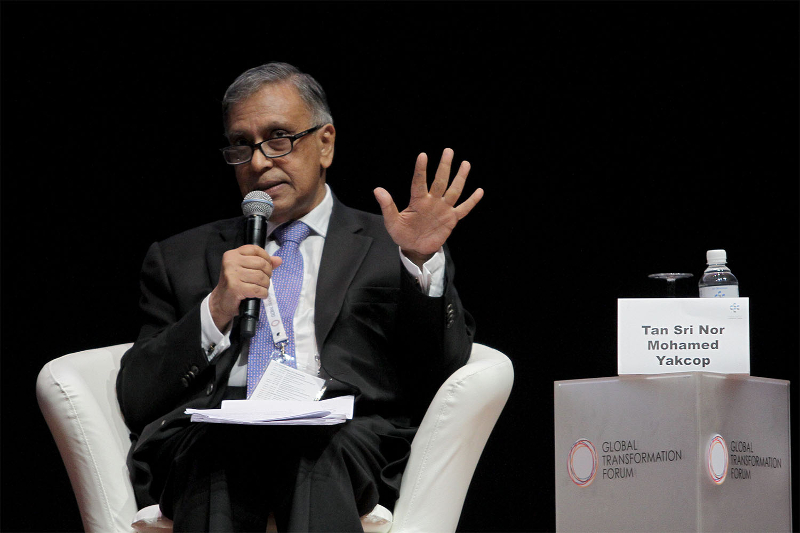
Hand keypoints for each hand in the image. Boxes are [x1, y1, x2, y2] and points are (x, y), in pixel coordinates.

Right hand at [208, 245, 281, 331]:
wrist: (221, 301)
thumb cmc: (235, 284)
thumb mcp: (245, 269)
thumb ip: (262, 263)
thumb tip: (278, 260)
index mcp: (233, 255)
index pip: (255, 249)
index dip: (266, 257)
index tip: (267, 267)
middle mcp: (231, 262)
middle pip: (261, 263)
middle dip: (268, 273)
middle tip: (265, 280)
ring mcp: (232, 275)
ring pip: (261, 277)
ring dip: (266, 285)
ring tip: (262, 288)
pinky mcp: (235, 288)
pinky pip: (258, 289)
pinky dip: (263, 293)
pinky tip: (260, 294)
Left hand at [374, 148, 483, 266]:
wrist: (415, 248)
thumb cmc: (402, 233)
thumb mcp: (392, 222)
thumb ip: (387, 206)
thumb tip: (377, 190)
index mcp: (417, 201)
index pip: (419, 182)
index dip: (421, 170)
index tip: (423, 155)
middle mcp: (432, 201)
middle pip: (440, 181)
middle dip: (444, 167)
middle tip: (448, 151)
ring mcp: (443, 209)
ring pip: (453, 191)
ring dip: (459, 178)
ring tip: (465, 163)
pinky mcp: (451, 219)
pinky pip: (463, 209)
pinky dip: (471, 201)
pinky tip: (479, 191)